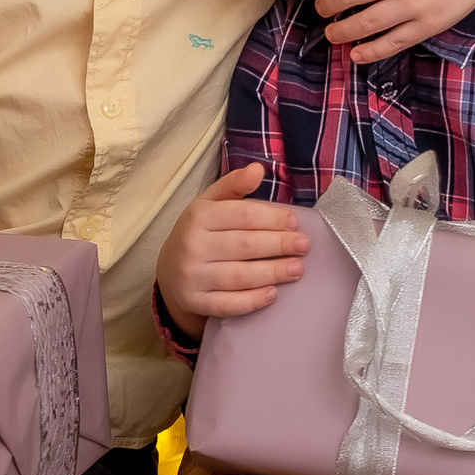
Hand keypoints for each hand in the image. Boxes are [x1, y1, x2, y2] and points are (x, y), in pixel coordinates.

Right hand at [154, 163, 310, 339]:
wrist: (170, 271)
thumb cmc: (199, 233)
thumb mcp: (210, 204)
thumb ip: (233, 185)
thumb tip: (258, 169)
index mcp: (197, 217)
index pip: (241, 215)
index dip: (272, 218)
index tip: (294, 222)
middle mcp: (192, 246)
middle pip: (244, 245)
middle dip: (278, 244)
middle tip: (304, 245)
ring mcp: (191, 276)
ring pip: (238, 276)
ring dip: (272, 272)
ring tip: (297, 269)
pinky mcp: (195, 302)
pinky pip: (227, 304)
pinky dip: (252, 301)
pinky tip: (273, 294)